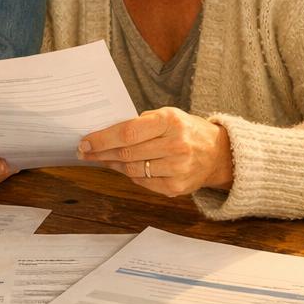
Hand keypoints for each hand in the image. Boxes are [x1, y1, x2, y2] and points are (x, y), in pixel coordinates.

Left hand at [77, 107, 233, 198]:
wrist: (218, 153)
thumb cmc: (185, 130)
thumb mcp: (167, 116)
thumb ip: (140, 124)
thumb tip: (104, 135)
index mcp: (170, 121)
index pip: (128, 132)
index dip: (102, 139)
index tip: (85, 141)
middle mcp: (176, 145)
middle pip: (127, 153)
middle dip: (101, 153)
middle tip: (85, 152)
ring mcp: (177, 168)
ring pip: (132, 169)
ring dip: (112, 164)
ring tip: (102, 158)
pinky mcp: (177, 187)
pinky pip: (143, 182)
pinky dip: (129, 174)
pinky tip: (123, 167)